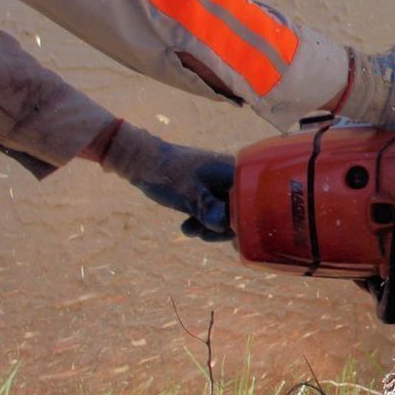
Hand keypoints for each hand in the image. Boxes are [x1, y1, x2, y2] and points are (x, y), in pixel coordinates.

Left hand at [97, 122, 235, 240]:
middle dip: (222, 228)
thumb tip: (229, 228)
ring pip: (227, 214)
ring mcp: (223, 184)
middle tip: (201, 233)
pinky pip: (216, 211)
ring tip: (189, 229)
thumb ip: (211, 211)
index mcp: (237, 173)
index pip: (252, 204)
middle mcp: (235, 178)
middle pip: (241, 211)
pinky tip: (188, 226)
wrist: (142, 160)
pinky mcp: (211, 190)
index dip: (241, 222)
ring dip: (210, 227)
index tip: (220, 231)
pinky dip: (204, 220)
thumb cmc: (168, 174)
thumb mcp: (189, 195)